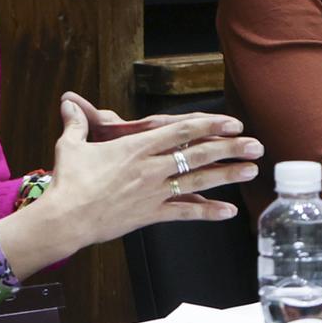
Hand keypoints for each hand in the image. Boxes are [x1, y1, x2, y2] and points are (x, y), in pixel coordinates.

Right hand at [0, 100, 262, 276]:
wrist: (65, 219)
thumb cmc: (67, 181)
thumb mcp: (72, 146)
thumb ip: (77, 123)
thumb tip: (67, 103)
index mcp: (137, 147)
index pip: (182, 131)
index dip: (211, 125)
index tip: (233, 123)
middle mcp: (151, 168)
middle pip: (199, 154)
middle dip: (231, 148)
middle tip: (256, 146)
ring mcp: (154, 192)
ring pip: (198, 181)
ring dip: (228, 175)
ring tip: (251, 171)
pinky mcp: (150, 215)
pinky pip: (185, 213)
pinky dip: (208, 212)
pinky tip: (230, 212)